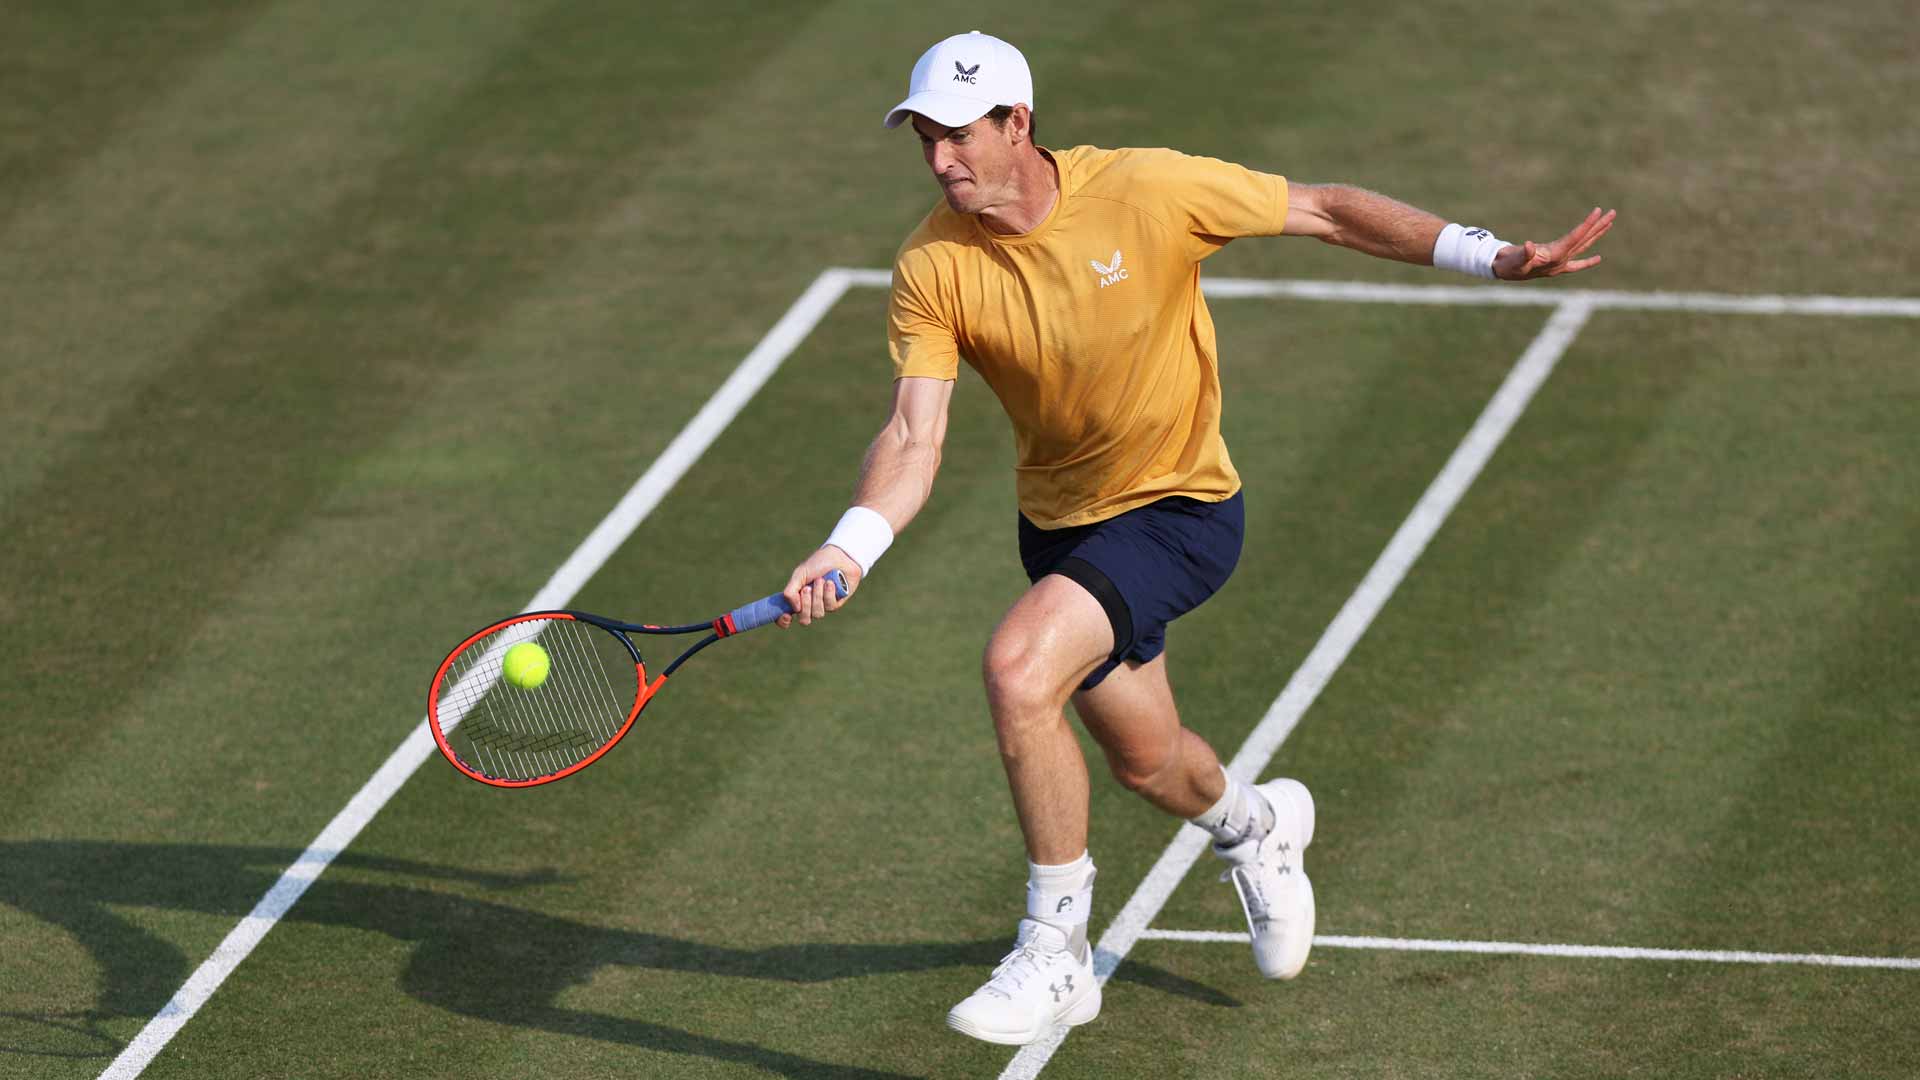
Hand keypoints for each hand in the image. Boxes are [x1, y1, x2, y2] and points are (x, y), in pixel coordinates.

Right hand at [777, 547, 860, 628]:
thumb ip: (791, 591)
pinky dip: (828, 593)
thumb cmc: (818, 563)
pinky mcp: (836, 603)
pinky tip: (830, 582)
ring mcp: (823, 605)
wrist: (839, 556)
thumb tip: (795, 609)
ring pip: (817, 613)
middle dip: (805, 604)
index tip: (787, 616)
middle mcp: (809, 604)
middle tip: (807, 588)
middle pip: (804, 619)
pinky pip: (830, 606)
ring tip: (821, 580)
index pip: (786, 617)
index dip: (783, 621)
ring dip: (818, 596)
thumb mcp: (800, 574)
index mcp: (796, 598)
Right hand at [1493, 207, 1616, 279]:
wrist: (1502, 273)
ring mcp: (1560, 264)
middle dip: (1599, 226)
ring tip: (1609, 223)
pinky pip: (1576, 262)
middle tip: (1613, 213)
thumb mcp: (1514, 258)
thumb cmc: (1508, 264)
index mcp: (1554, 257)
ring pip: (1583, 246)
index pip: (1575, 238)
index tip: (1598, 211)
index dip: (1587, 224)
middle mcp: (1561, 261)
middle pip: (1584, 241)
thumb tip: (1529, 246)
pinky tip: (1598, 258)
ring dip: (1596, 234)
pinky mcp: (1556, 265)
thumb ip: (1524, 253)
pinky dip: (1587, 261)